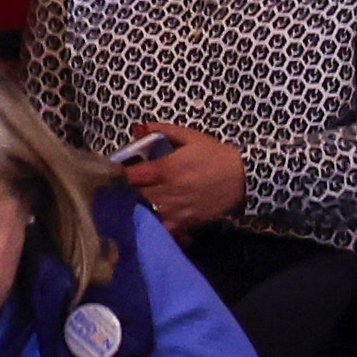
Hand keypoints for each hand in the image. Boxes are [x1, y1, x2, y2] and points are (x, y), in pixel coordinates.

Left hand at [125, 127, 247, 232]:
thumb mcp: (189, 136)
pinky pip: (162, 228)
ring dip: (136, 206)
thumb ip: (161, 130)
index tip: (113, 171)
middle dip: (125, 190)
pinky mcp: (185, 223)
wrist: (244, 178)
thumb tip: (136, 128)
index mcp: (164, 169)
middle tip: (120, 186)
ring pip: (144, 212)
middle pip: (133, 195)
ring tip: (133, 200)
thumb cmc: (214, 154)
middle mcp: (166, 192)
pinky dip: (154, 223)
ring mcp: (175, 210)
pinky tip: (151, 217)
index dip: (117, 174)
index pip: (128, 175)